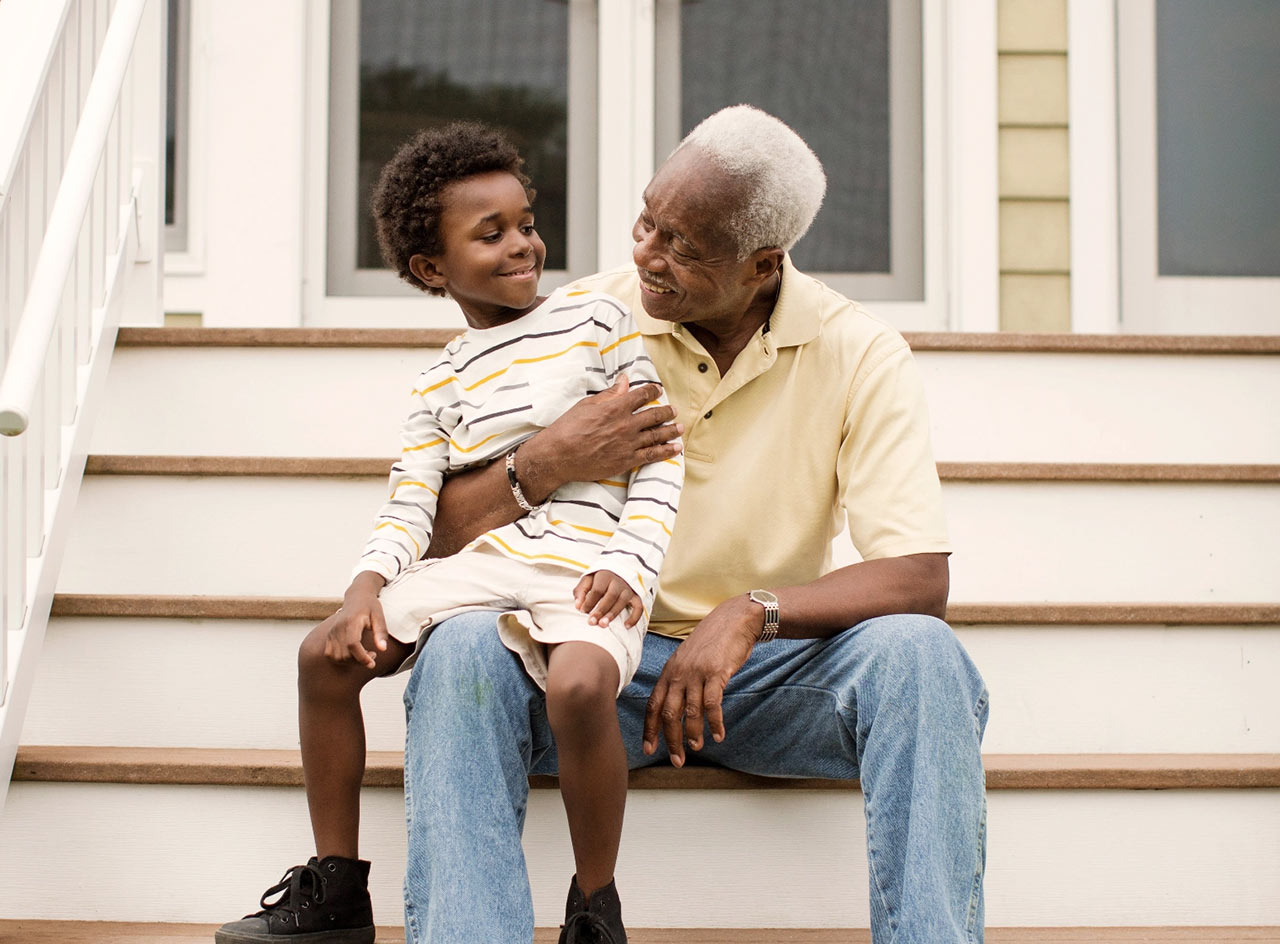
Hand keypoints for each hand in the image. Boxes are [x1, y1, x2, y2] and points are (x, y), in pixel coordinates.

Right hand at [326, 576, 387, 668]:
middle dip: (359, 661)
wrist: (357, 597)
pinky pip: (330, 655)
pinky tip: (353, 654)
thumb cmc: (370, 606)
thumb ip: (381, 632)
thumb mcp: (379, 616)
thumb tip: (383, 649)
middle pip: (345, 654)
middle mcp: (338, 628)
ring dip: (350, 662)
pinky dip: (341, 659)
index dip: (362, 657)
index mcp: (351, 622)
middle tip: (372, 655)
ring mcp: (332, 632)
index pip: (352, 644)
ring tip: (364, 654)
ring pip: (337, 657)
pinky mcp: (329, 636)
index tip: (372, 662)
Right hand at [519, 374, 682, 498]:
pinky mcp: (626, 460)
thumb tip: (625, 381)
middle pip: (654, 415)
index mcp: (616, 407)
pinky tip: (675, 448)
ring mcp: (628, 444)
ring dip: (671, 431)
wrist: (559, 456)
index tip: (657, 390)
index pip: (641, 395)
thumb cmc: (568, 428)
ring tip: (680, 428)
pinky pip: (652, 455)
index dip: (652, 391)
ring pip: (657, 435)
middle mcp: (626, 424)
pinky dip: (666, 451)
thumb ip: (609, 394)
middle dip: (666, 412)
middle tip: (674, 410)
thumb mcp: (587, 405)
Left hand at [574, 570, 642, 627]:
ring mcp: (628, 589)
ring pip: (622, 602)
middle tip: (591, 622)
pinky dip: (634, 617)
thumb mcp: (588, 579)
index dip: (589, 602)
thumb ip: (581, 591)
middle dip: (600, 610)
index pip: (597, 590)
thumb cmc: (600, 578)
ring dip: (613, 614)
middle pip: (610, 596)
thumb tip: (578, 606)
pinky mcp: (636, 596)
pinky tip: (626, 626)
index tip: (582, 611)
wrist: (620, 569)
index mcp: (605, 576)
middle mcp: (618, 582)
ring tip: (603, 625)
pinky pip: (639, 607)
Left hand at [642, 595, 763, 765]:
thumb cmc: (711, 642)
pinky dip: (715, 723)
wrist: (734, 620)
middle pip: (669, 713)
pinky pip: (712, 704)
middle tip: (677, 760)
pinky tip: (718, 735)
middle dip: (671, 740)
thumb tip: (674, 707)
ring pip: (690, 711)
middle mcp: (679, 674)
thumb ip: (679, 680)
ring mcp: (697, 673)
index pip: (653, 705)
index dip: (650, 729)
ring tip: (697, 747)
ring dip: (693, 733)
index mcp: (669, 672)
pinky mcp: (716, 673)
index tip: (649, 749)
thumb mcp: (687, 659)